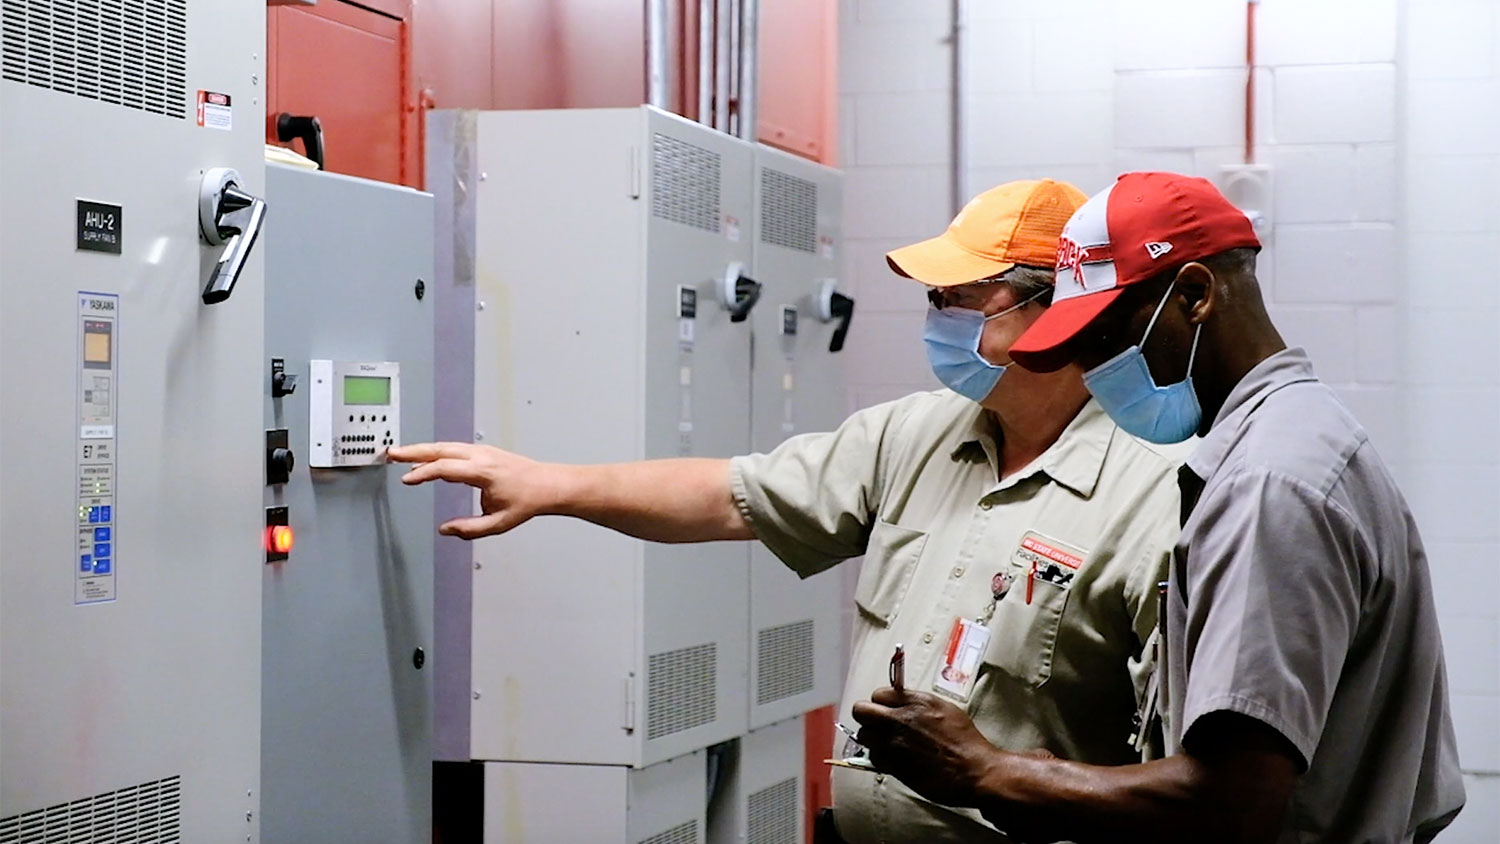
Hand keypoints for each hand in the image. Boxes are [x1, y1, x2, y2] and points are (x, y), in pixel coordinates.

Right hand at [388, 442, 559, 538]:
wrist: (548, 484)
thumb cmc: (527, 501)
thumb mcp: (498, 523)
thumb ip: (469, 529)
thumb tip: (445, 530)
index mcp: (483, 471)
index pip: (446, 468)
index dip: (423, 473)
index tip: (407, 479)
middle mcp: (481, 456)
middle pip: (441, 449)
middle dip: (413, 451)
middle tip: (391, 454)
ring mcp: (482, 451)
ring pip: (446, 446)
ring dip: (422, 449)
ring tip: (400, 454)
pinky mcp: (483, 451)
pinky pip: (454, 448)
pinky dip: (436, 451)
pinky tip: (425, 459)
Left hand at [850, 687, 1000, 807]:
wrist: (973, 770)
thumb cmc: (965, 741)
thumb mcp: (945, 709)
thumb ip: (919, 703)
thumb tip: (902, 702)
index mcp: (916, 702)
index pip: (878, 694)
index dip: (882, 703)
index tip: (887, 710)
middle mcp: (900, 719)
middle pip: (861, 710)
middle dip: (867, 717)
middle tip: (878, 725)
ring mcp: (893, 742)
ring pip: (863, 735)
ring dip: (872, 739)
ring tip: (888, 744)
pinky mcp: (893, 764)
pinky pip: (873, 757)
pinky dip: (880, 758)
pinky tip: (895, 759)